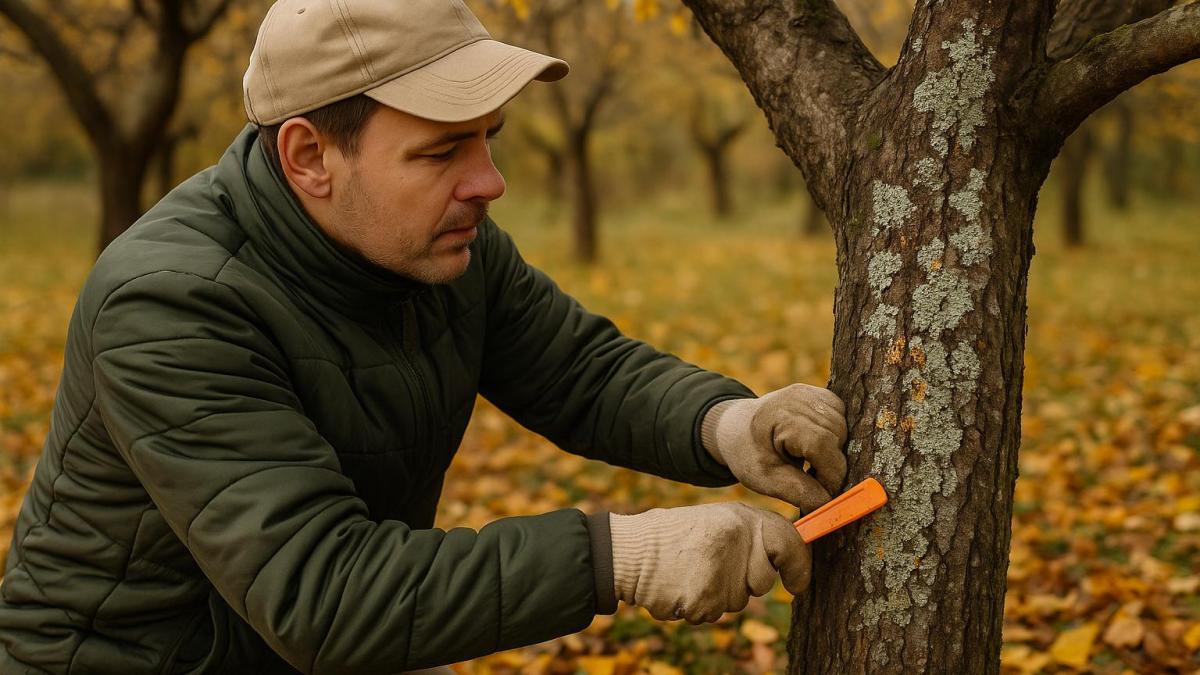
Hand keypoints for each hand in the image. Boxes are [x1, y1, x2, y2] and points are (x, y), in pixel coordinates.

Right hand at [609, 502, 809, 623]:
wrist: (630, 551)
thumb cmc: (674, 535)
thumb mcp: (716, 520)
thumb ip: (751, 534)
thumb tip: (788, 558)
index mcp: (740, 519)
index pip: (789, 542)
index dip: (800, 566)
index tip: (798, 583)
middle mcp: (735, 544)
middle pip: (763, 581)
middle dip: (744, 580)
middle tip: (712, 563)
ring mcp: (720, 574)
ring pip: (737, 601)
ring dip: (718, 594)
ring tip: (691, 571)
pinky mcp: (704, 601)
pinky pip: (713, 614)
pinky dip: (698, 605)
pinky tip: (680, 586)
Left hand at [702, 384, 848, 512]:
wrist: (737, 428)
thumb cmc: (748, 454)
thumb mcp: (766, 478)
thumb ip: (799, 492)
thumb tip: (831, 504)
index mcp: (781, 417)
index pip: (822, 445)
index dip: (831, 475)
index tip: (825, 495)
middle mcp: (798, 398)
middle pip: (837, 437)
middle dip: (833, 465)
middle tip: (814, 481)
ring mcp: (810, 392)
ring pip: (844, 428)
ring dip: (835, 451)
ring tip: (811, 464)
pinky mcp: (818, 393)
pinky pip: (842, 417)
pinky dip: (836, 436)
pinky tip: (816, 447)